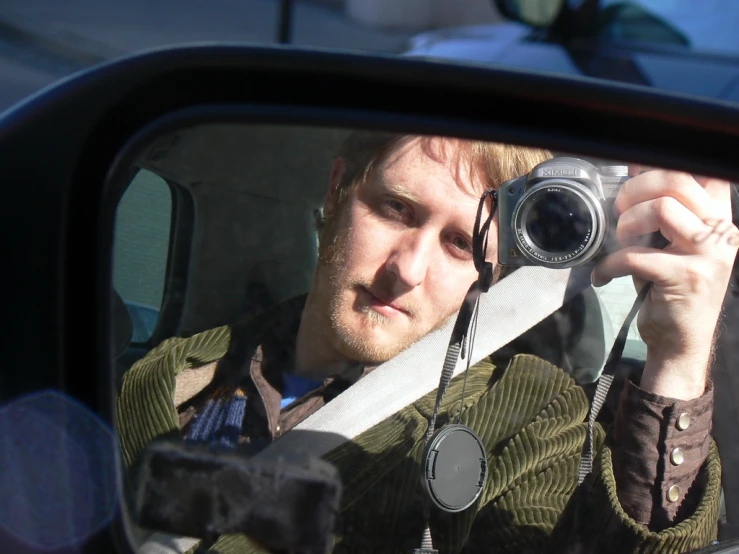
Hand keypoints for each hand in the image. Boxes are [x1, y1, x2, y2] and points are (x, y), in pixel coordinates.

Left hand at [590, 169, 738, 399]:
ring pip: (662, 209)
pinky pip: (637, 256)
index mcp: (719, 219)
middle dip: (636, 189)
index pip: (703, 174)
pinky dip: (610, 264)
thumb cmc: (669, 289)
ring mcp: (709, 255)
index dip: (664, 166)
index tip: (635, 172)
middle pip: (678, 181)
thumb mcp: (668, 245)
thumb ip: (659, 211)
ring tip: (618, 240)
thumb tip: (636, 170)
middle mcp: (722, 232)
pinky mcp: (686, 278)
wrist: (678, 342)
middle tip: (618, 209)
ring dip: (627, 222)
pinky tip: (603, 275)